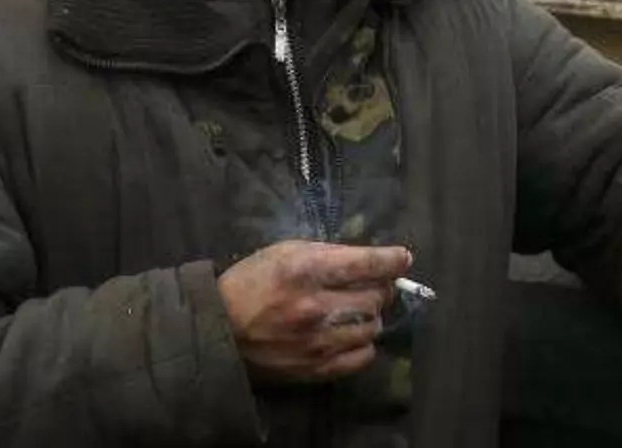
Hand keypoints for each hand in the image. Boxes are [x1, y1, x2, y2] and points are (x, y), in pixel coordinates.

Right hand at [218, 240, 411, 384]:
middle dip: (380, 289)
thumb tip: (367, 260)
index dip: (392, 259)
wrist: (218, 332)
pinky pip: (362, 357)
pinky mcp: (316, 369)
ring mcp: (318, 342)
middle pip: (376, 297)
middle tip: (372, 286)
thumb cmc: (250, 283)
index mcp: (306, 270)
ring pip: (372, 327)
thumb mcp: (283, 252)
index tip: (403, 258)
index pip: (367, 263)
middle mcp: (316, 306)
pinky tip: (351, 335)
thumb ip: (326, 254)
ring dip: (370, 316)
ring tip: (356, 311)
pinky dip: (364, 344)